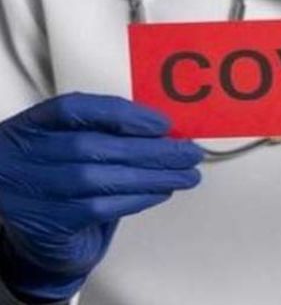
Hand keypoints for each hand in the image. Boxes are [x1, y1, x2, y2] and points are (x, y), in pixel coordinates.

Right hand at [0, 93, 202, 301]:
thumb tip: (168, 132)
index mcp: (32, 126)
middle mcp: (24, 156)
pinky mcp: (49, 223)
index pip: (73, 109)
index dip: (121, 114)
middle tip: (189, 153)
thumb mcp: (75, 147)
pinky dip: (138, 198)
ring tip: (186, 175)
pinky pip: (100, 207)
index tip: (162, 123)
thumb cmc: (65, 182)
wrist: (38, 238)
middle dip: (150, 149)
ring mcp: (33, 191)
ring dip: (152, 176)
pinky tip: (162, 192)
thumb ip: (109, 135)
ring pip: (99, 178)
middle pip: (92, 146)